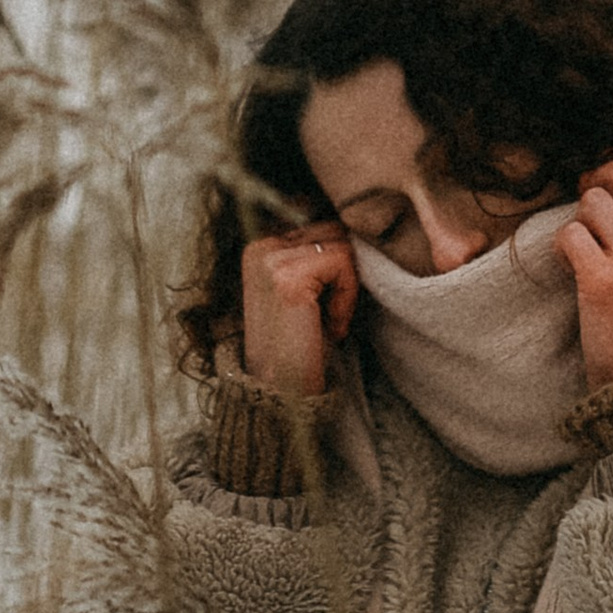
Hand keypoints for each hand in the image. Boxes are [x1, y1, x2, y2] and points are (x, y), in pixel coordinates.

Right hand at [239, 225, 358, 398]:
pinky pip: (343, 261)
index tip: (326, 300)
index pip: (320, 219)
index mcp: (259, 244)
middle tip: (330, 314)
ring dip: (347, 284)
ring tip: (329, 319)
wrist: (283, 394)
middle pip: (333, 226)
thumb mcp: (306, 289)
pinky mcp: (288, 277)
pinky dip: (348, 296)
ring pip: (340, 241)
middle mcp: (260, 245)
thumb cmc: (302, 343)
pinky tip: (332, 327)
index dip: (337, 259)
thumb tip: (353, 220)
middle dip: (344, 269)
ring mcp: (270, 259)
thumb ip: (317, 251)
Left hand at [558, 152, 612, 386]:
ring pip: (591, 199)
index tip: (608, 191)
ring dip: (578, 221)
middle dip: (595, 184)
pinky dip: (561, 249)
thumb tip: (609, 174)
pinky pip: (569, 234)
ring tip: (584, 250)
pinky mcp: (601, 282)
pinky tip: (571, 269)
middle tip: (589, 215)